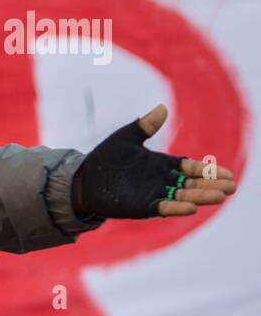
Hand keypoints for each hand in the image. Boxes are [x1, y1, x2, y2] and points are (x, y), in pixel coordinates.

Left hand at [72, 104, 236, 218]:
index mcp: (161, 164)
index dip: (207, 171)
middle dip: (211, 185)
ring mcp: (153, 194)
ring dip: (201, 196)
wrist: (84, 178)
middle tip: (231, 186)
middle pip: (192, 183)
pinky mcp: (142, 206)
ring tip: (221, 196)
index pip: (190, 168)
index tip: (225, 173)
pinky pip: (163, 207)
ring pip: (183, 196)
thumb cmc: (105, 158)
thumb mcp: (126, 138)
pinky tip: (192, 207)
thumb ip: (145, 125)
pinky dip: (177, 207)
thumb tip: (162, 108)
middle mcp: (161, 181)